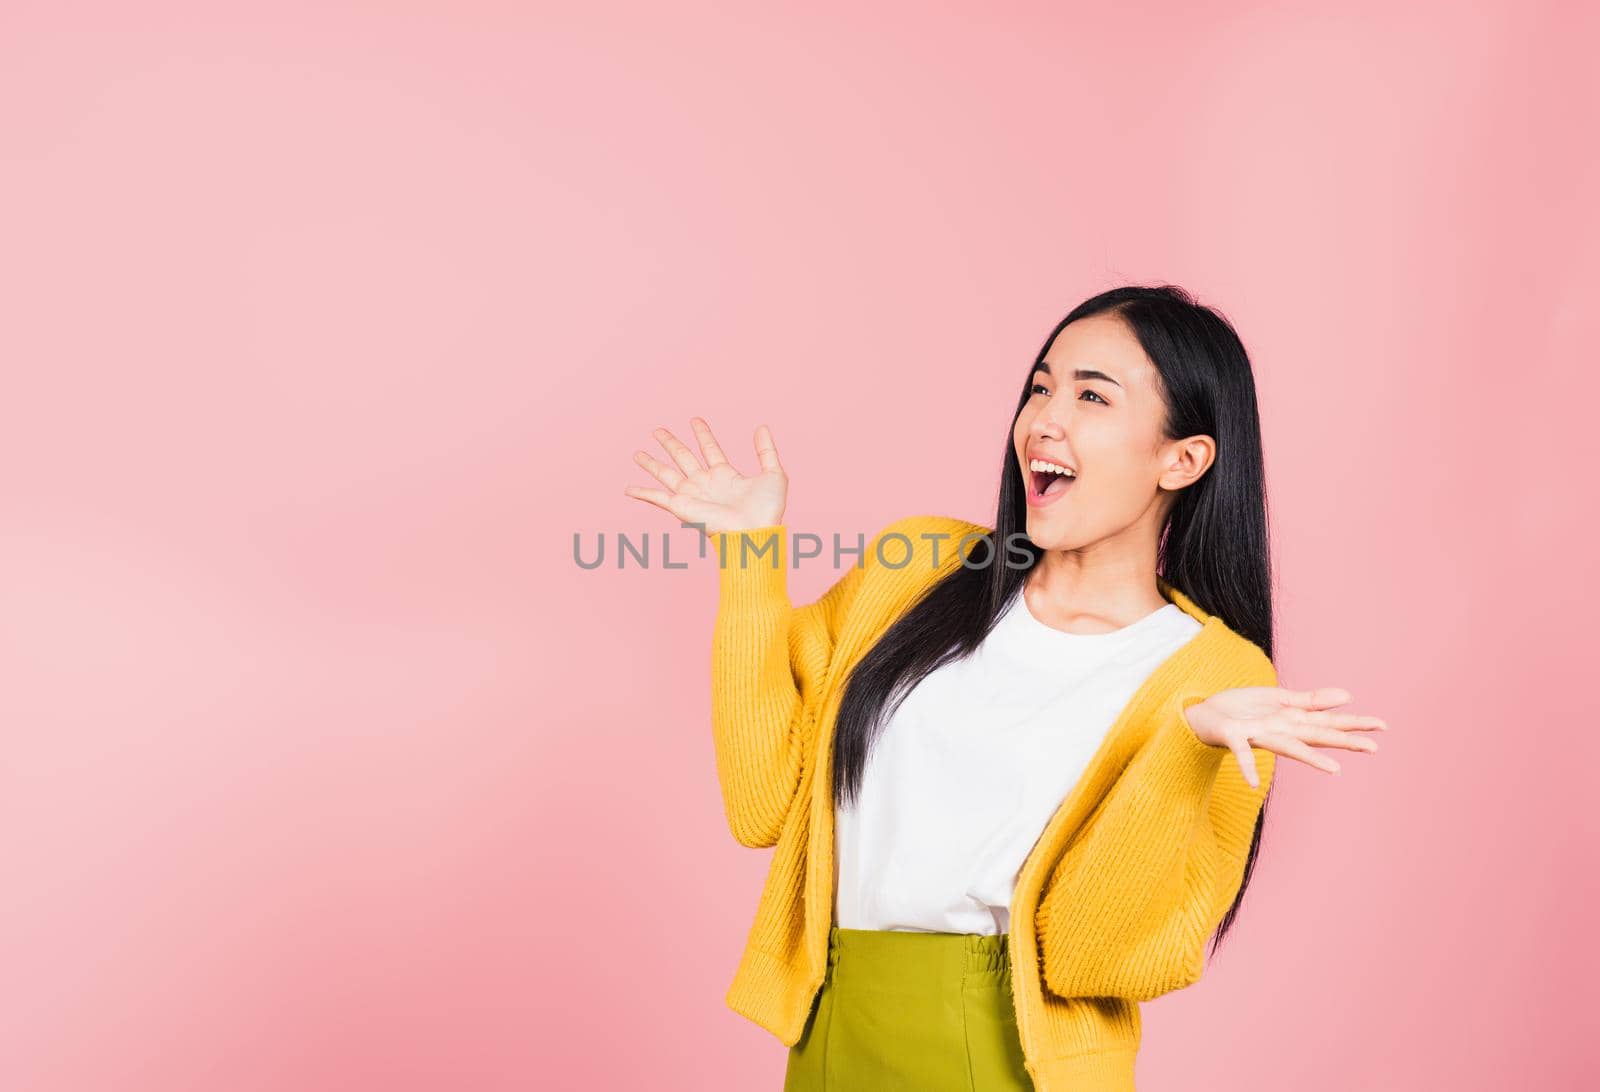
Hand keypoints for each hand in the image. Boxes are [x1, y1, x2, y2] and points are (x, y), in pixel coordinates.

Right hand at [623, 417, 788, 534]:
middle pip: (683, 456)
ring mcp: (692, 494)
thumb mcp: (774, 474)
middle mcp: (705, 483)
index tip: (695, 420)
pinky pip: (657, 497)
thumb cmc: (767, 510)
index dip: (702, 433)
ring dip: (651, 463)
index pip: (709, 448)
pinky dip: (642, 493)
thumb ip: (767, 450)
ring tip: (637, 453)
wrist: (756, 532)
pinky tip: (628, 488)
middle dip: (671, 442)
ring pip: (666, 472)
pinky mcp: (681, 507)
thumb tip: (762, 426)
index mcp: (725, 475)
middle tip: (658, 430)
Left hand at [1184, 686, 1386, 788]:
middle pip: (1315, 735)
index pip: (1328, 721)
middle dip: (1344, 740)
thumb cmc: (1241, 709)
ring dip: (1309, 758)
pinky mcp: (1233, 737)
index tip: (1383, 726)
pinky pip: (1242, 753)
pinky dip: (1247, 768)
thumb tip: (1347, 697)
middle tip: (1373, 748)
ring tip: (1334, 771)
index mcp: (1291, 720)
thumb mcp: (1279, 699)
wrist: (1203, 713)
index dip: (1354, 723)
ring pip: (1288, 746)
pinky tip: (1253, 785)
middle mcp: (1279, 731)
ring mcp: (1258, 736)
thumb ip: (1310, 701)